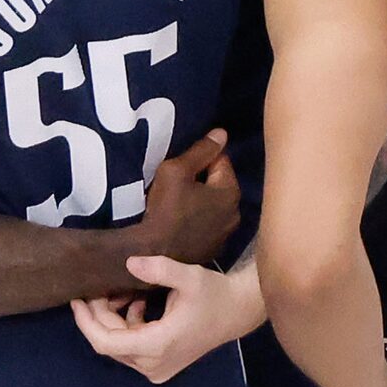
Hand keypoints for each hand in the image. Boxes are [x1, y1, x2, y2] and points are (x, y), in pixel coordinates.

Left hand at [73, 256, 264, 383]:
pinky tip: (138, 304)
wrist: (237, 313)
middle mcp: (152, 364)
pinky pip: (131, 347)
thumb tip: (129, 263)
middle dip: (99, 314)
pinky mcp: (159, 365)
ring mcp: (156, 368)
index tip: (77, 299)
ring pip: (119, 344)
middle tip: (100, 287)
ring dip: (113, 318)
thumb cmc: (214, 294)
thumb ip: (159, 269)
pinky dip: (128, 325)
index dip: (86, 322)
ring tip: (121, 292)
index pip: (106, 342)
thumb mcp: (189, 277)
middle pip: (110, 342)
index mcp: (156, 345)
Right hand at [134, 128, 238, 264]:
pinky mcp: (212, 250)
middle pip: (219, 185)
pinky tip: (180, 222)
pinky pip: (207, 225)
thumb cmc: (164, 209)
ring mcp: (225, 235)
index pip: (221, 160)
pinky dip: (197, 220)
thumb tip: (222, 133)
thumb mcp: (176, 170)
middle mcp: (236, 214)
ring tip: (178, 202)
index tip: (181, 165)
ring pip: (214, 206)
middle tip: (178, 182)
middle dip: (202, 180)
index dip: (200, 158)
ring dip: (201, 201)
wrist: (151, 254)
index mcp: (231, 192)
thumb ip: (201, 151)